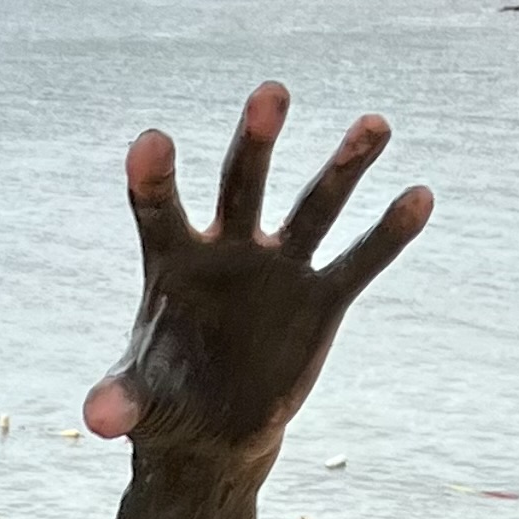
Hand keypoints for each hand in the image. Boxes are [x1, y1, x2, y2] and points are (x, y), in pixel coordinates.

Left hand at [84, 82, 430, 453]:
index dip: (153, 175)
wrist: (210, 425)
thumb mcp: (138, 402)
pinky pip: (357, 260)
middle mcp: (225, 249)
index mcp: (169, 261)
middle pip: (242, 183)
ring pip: (312, 206)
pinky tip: (418, 195)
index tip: (151, 139)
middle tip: (271, 93)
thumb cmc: (163, 399)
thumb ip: (118, 400)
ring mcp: (276, 268)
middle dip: (256, 141)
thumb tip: (100, 419)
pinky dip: (388, 233)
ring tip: (375, 123)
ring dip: (342, 167)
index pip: (156, 207)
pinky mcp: (319, 298)